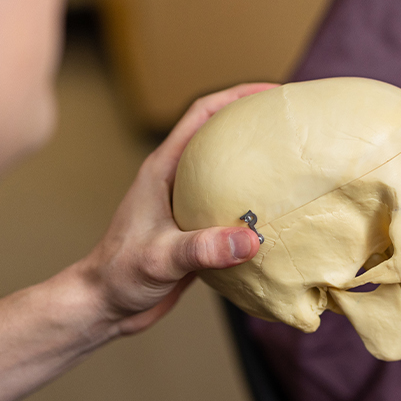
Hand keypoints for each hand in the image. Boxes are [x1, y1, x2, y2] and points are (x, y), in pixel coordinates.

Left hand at [80, 82, 277, 335]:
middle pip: (219, 136)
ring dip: (256, 165)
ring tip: (293, 166)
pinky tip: (278, 215)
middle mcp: (176, 180)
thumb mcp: (161, 259)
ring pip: (227, 172)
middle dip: (253, 124)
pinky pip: (229, 206)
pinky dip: (254, 203)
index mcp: (163, 169)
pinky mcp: (195, 230)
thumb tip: (250, 239)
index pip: (201, 114)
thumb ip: (203, 249)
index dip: (236, 96)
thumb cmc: (119, 275)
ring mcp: (185, 204)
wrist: (106, 306)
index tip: (272, 94)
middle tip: (292, 125)